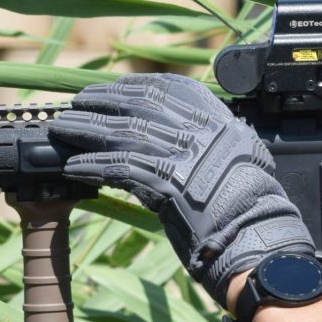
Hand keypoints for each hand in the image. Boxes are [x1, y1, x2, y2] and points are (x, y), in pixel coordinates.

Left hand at [49, 74, 312, 305]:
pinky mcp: (167, 182)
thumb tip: (175, 143)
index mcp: (216, 119)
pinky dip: (93, 166)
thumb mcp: (237, 160)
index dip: (132, 85)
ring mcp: (183, 154)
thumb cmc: (250, 208)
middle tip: (75, 104)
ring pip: (122, 131)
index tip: (110, 87)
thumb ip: (208, 144)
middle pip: (138, 105)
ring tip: (62, 131)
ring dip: (86, 130)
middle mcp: (199, 130)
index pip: (167, 88)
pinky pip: (119, 168)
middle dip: (101, 101)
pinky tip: (73, 167)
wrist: (258, 237)